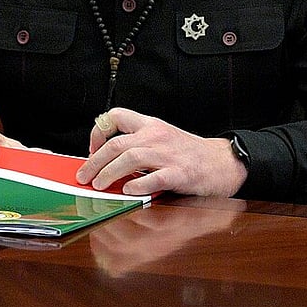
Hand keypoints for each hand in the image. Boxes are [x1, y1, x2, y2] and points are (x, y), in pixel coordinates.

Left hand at [76, 107, 247, 197]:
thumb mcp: (161, 138)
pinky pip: (154, 177)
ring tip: (100, 186)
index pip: (115, 116)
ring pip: (129, 158)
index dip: (98, 132)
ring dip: (109, 173)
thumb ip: (137, 143)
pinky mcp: (179, 173)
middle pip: (116, 143)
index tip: (91, 150)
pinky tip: (129, 191)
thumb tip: (104, 159)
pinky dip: (138, 184)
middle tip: (84, 176)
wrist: (222, 162)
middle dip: (95, 162)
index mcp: (150, 125)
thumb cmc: (188, 153)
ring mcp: (168, 154)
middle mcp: (156, 136)